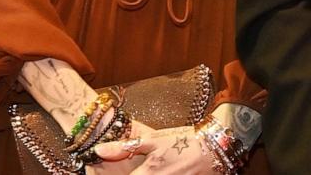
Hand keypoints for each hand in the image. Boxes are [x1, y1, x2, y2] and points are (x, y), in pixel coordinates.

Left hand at [90, 122, 214, 173]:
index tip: (96, 173)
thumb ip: (124, 147)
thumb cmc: (182, 143)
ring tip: (144, 168)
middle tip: (122, 169)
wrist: (213, 151)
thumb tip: (98, 150)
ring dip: (137, 174)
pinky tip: (158, 171)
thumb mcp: (152, 140)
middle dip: (127, 174)